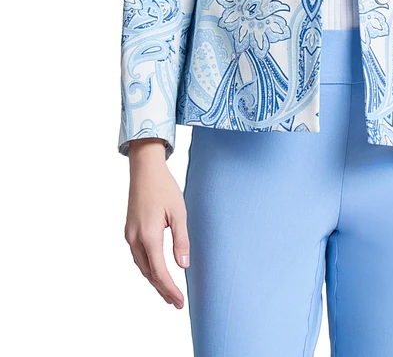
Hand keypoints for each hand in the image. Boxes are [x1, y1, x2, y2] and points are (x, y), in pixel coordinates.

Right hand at [123, 138, 189, 307]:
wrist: (144, 169)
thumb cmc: (164, 187)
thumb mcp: (179, 212)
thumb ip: (181, 240)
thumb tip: (183, 265)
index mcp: (148, 235)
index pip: (159, 271)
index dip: (170, 289)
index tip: (180, 301)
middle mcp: (135, 238)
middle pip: (148, 273)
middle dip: (162, 289)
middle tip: (175, 303)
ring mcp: (130, 235)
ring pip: (141, 266)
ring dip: (154, 280)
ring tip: (168, 292)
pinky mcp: (129, 230)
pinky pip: (138, 256)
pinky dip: (147, 268)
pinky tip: (156, 271)